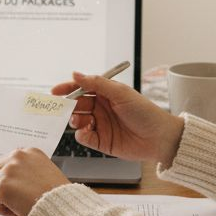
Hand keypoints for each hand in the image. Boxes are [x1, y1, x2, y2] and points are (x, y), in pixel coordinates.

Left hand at [0, 148, 69, 215]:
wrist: (62, 207)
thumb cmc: (57, 196)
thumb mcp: (45, 173)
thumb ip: (27, 171)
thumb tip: (12, 181)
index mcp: (29, 152)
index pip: (7, 162)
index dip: (10, 178)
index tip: (16, 187)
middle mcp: (17, 157)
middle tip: (10, 199)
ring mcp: (8, 171)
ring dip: (1, 198)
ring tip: (18, 206)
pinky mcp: (2, 186)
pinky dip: (3, 210)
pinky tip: (18, 211)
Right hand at [51, 71, 184, 166]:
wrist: (160, 138)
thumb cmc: (145, 112)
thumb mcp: (120, 93)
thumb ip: (97, 83)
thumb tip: (75, 74)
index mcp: (106, 94)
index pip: (82, 88)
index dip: (68, 89)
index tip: (55, 92)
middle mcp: (102, 109)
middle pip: (77, 105)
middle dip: (68, 106)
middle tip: (63, 108)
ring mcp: (101, 125)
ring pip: (78, 122)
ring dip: (75, 120)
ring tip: (79, 121)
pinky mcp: (102, 142)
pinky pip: (85, 138)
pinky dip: (82, 135)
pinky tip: (86, 132)